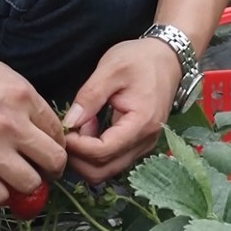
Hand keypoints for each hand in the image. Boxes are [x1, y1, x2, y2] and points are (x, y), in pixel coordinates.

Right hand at [0, 48, 66, 205]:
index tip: (46, 152)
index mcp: (22, 96)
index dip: (54, 145)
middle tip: (39, 172)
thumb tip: (38, 125)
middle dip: (50, 170)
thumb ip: (20, 100)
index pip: (57, 132)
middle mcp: (11, 124)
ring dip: (25, 185)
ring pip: (29, 184)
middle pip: (53, 161)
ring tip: (13, 180)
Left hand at [61, 36, 181, 184]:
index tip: (63, 129)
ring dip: (85, 155)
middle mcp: (145, 142)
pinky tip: (90, 127)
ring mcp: (143, 147)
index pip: (103, 152)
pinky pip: (112, 160)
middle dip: (77, 157)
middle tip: (67, 131)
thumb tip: (69, 123)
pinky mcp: (138, 145)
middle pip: (103, 171)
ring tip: (81, 125)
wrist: (168, 59)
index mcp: (141, 123)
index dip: (77, 147)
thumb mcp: (111, 69)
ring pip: (106, 170)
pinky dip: (94, 151)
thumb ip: (89, 97)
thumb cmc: (140, 60)